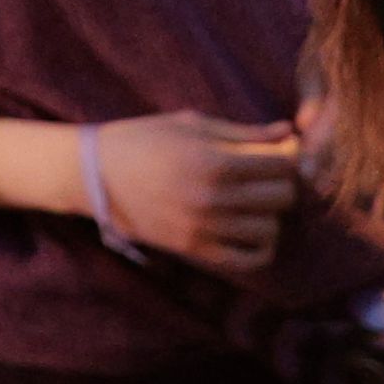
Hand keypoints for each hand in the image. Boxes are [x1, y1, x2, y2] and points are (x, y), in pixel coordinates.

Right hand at [92, 112, 297, 273]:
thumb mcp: (190, 124)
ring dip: (267, 215)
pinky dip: (258, 246)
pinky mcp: (194, 248)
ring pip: (270, 229)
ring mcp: (203, 227)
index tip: (274, 154)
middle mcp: (212, 197)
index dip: (287, 157)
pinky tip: (246, 229)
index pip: (283, 165)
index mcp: (213, 160)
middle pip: (283, 197)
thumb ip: (244, 132)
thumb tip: (289, 132)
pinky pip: (249, 258)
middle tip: (263, 178)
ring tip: (250, 203)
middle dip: (280, 184)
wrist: (94, 174)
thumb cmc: (144, 140)